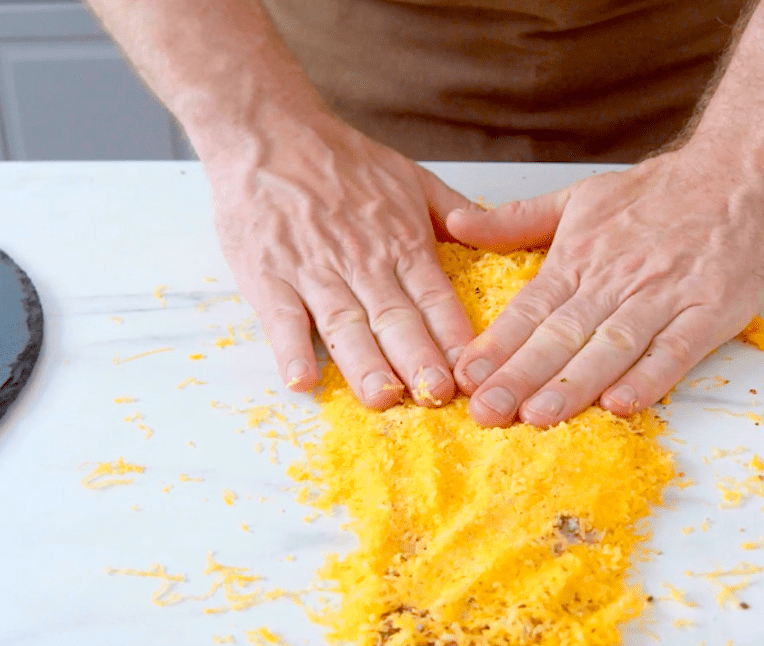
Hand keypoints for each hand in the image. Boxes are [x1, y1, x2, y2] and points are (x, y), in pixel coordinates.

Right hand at [202, 113, 476, 408]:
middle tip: (438, 395)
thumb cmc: (340, 159)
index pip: (436, 299)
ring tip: (383, 397)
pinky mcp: (269, 275)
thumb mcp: (409, 177)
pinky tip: (302, 380)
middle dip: (419, 360)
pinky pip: (282, 318)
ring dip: (364, 364)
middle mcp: (363, 262)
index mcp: (401, 243)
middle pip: (395, 319)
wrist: (268, 130)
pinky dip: (290, 348)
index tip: (474, 373)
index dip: (455, 338)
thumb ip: (453, 211)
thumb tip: (495, 233)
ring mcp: (314, 271)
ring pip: (345, 324)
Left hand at [445, 145, 763, 426]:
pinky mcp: (710, 309)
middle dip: (520, 377)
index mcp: (581, 258)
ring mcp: (664, 296)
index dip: (496, 346)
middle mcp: (616, 280)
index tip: (464, 377)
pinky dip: (650, 377)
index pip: (530, 309)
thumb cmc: (664, 190)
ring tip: (538, 416)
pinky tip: (621, 403)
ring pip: (611, 346)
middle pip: (561, 335)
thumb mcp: (581, 197)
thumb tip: (458, 223)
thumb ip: (519, 220)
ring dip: (573, 384)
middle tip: (486, 411)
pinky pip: (676, 349)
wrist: (743, 167)